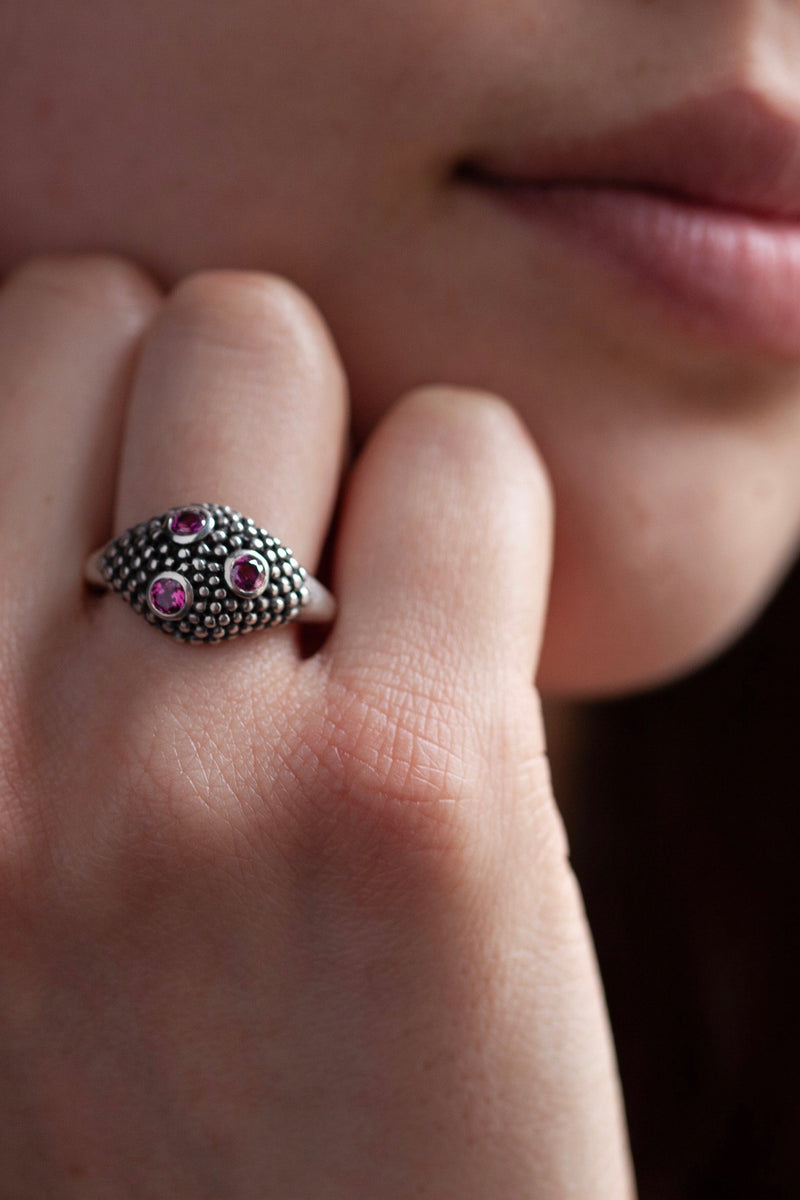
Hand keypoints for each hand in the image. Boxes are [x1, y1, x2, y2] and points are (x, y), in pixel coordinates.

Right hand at [0, 255, 633, 1196]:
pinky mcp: (405, 791)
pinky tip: (470, 666)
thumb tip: (112, 444)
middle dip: (211, 407)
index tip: (166, 518)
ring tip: (367, 610)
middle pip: (105, 307)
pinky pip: (462, 459)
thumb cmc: (185, 1095)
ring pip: (266, 343)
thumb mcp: (17, 865)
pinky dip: (482, 516)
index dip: (106, 418)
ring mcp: (181, 774)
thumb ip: (29, 654)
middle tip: (270, 560)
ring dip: (343, 448)